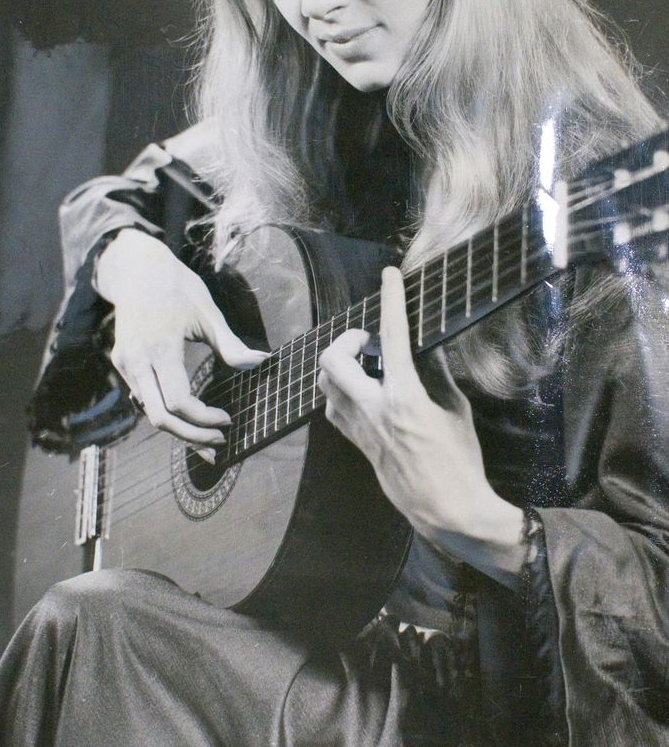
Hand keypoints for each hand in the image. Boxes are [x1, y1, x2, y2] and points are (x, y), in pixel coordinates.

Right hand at [96, 229, 266, 444]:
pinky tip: (185, 424)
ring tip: (207, 444)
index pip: (179, 401)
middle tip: (220, 443)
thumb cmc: (178, 288)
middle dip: (191, 437)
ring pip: (148, 412)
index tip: (228, 420)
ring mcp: (125, 363)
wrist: (136, 269)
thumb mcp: (207, 312)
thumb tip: (261, 362)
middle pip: (160, 417)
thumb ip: (230, 344)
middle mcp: (136, 360)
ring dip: (177, 432)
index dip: (203, 419)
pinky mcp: (121, 364)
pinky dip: (164, 415)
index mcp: (160, 347)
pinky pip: (143, 399)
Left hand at [317, 266, 524, 586]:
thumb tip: (429, 349)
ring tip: (366, 365)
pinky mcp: (358, 444)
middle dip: (345, 339)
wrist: (447, 511)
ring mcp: (360, 429)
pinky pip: (334, 409)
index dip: (390, 300)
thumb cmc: (460, 462)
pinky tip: (363, 393)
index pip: (392, 336)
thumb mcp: (457, 412)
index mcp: (404, 397)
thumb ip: (439, 375)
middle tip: (366, 339)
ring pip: (326, 385)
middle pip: (332, 360)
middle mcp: (374, 410)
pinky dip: (341, 393)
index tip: (390, 275)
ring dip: (340, 366)